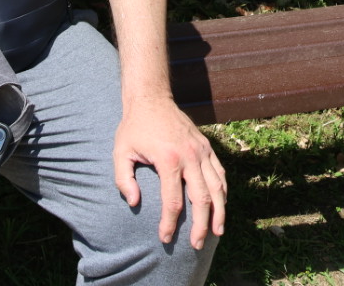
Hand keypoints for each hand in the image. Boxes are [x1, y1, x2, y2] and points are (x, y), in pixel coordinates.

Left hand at [113, 97, 226, 247]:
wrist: (151, 98)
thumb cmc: (134, 127)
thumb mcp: (120, 151)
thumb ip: (123, 179)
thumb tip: (134, 202)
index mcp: (168, 159)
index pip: (173, 201)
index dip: (170, 224)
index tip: (165, 239)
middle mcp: (190, 156)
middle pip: (201, 199)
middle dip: (200, 226)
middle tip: (196, 245)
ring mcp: (202, 151)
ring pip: (217, 188)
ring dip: (218, 213)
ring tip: (216, 233)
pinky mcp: (207, 147)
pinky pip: (220, 174)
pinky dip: (223, 192)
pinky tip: (221, 207)